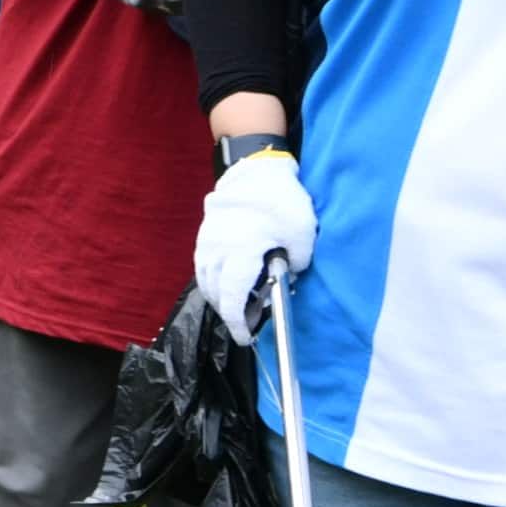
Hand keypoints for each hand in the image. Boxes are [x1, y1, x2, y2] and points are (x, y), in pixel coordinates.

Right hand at [190, 141, 317, 318]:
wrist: (255, 169)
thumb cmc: (280, 201)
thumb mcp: (302, 234)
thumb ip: (298, 262)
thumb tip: (289, 275)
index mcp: (241, 254)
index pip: (232, 298)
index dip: (238, 322)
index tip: (244, 337)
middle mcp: (218, 251)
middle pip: (215, 294)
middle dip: (228, 313)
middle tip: (243, 323)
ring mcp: (208, 242)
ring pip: (205, 280)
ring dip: (217, 297)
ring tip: (234, 305)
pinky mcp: (205, 234)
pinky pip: (203, 266)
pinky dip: (212, 280)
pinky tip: (223, 282)